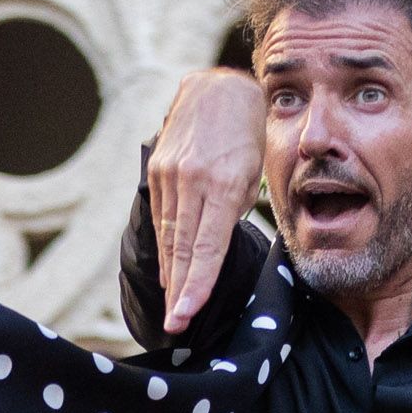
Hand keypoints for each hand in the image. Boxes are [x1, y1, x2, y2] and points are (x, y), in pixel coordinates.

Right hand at [145, 69, 265, 331]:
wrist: (218, 87)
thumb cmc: (248, 132)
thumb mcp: (254, 170)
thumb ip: (234, 208)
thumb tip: (214, 245)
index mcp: (221, 183)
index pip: (207, 247)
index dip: (196, 285)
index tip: (185, 315)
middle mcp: (190, 180)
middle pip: (183, 248)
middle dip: (179, 291)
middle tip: (176, 325)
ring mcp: (169, 175)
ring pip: (169, 235)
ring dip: (171, 273)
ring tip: (174, 306)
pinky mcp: (157, 170)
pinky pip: (161, 217)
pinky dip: (166, 246)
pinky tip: (169, 269)